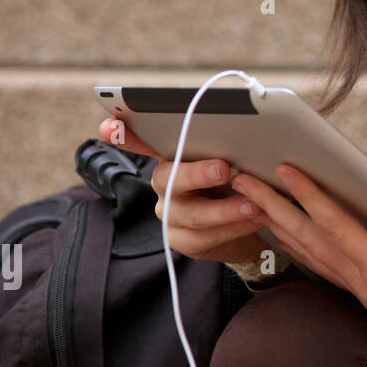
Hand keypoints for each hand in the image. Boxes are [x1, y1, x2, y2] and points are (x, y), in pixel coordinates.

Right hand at [99, 118, 269, 265]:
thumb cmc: (241, 181)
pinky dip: (234, 228)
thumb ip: (230, 146)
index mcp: (172, 156)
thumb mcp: (239, 159)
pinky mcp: (181, 240)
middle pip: (169, 178)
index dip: (124, 135)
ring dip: (225, 210)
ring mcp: (169, 214)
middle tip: (224, 168)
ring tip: (254, 204)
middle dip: (197, 174)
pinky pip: (203, 237)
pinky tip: (256, 219)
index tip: (109, 126)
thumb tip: (245, 127)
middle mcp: (163, 183)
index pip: (141, 141)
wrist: (252, 222)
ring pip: (190, 214)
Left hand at [230, 164, 366, 366]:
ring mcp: (359, 287)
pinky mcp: (363, 293)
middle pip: (308, 236)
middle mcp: (362, 279)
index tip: (287, 170)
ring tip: (251, 199)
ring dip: (277, 222)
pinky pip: (320, 264)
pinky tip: (285, 235)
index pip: (338, 227)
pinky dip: (297, 245)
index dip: (311, 197)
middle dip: (274, 205)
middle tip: (242, 178)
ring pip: (308, 249)